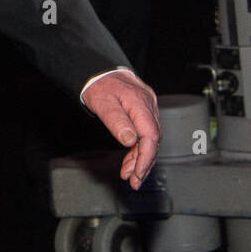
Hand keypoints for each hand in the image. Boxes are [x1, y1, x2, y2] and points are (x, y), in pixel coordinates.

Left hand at [81, 71, 160, 190]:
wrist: (99, 70)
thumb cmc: (98, 85)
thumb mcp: (102, 103)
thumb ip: (116, 121)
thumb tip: (130, 141)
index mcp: (141, 104)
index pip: (150, 136)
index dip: (146, 157)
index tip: (137, 174)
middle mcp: (149, 106)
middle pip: (153, 140)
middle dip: (143, 163)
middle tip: (133, 181)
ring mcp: (148, 108)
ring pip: (150, 139)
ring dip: (140, 158)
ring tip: (129, 174)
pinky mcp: (143, 111)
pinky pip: (145, 133)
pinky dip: (138, 148)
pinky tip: (131, 160)